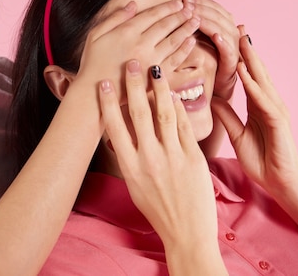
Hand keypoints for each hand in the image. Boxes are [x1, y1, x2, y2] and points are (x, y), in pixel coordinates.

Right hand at [77, 0, 199, 102]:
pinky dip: (185, 51)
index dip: (167, 7)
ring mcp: (149, 60)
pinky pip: (174, 61)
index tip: (178, 3)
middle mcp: (140, 44)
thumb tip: (133, 4)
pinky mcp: (154, 77)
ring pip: (173, 41)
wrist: (93, 93)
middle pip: (166, 25)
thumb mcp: (95, 34)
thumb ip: (115, 17)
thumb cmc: (92, 63)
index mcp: (126, 32)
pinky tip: (191, 43)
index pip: (153, 14)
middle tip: (192, 9)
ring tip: (196, 21)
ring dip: (186, 30)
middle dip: (181, 15)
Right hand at [99, 61, 217, 251]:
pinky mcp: (194, 157)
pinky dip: (179, 106)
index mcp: (130, 167)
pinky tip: (174, 93)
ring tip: (154, 69)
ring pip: (164, 113)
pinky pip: (185, 125)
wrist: (187, 233)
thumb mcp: (134, 185)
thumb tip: (121, 132)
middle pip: (139, 113)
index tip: (103, 83)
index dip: (108, 102)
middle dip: (134, 85)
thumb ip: (129, 157)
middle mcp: (149, 159)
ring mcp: (173, 157)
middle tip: (131, 63)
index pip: (114, 127)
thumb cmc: (158, 210)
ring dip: (158, 88)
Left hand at [184, 0, 238, 101]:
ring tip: (195, 16)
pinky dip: (224, 41)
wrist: (214, 82)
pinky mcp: (233, 61)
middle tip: (186, 5)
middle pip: (218, 15)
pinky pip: (229, 49)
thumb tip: (178, 6)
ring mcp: (233, 45)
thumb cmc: (202, 57)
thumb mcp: (195, 37)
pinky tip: (215, 36)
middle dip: (201, 8)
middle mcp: (231, 31)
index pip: (213, 7)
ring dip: (209, 21)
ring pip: (223, 28)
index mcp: (223, 23)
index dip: (200, 2)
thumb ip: (191, 23)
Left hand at [211, 27, 297, 194]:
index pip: (245, 75)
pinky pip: (263, 100)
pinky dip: (253, 84)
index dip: (236, 56)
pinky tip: (244, 71)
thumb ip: (226, 115)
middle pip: (255, 71)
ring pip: (260, 79)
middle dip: (245, 48)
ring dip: (250, 58)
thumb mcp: (236, 134)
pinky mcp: (278, 122)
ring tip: (239, 37)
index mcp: (257, 105)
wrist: (280, 183)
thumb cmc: (260, 160)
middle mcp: (268, 103)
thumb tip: (212, 99)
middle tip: (234, 24)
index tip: (224, 36)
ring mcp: (275, 110)